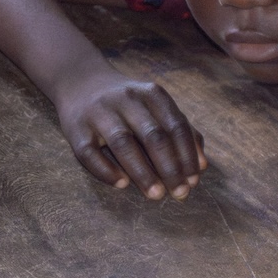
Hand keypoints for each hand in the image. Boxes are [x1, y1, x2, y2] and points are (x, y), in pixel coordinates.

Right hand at [54, 72, 206, 199]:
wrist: (80, 83)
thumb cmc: (129, 105)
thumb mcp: (157, 108)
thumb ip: (182, 132)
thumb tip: (202, 166)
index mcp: (151, 94)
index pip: (175, 126)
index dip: (187, 155)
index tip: (193, 181)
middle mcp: (126, 99)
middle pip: (153, 135)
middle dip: (169, 168)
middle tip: (179, 193)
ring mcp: (99, 113)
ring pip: (123, 143)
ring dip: (142, 172)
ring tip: (156, 195)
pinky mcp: (76, 128)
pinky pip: (90, 153)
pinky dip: (106, 170)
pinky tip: (122, 184)